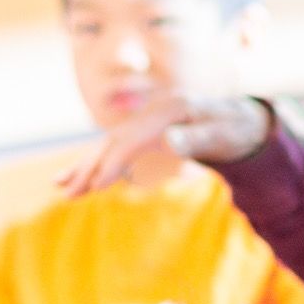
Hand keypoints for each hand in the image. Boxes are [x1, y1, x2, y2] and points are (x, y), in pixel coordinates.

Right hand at [59, 97, 271, 194]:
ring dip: (86, 165)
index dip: (112, 164)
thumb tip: (169, 141)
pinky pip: (117, 145)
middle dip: (89, 168)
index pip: (131, 140)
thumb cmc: (236, 129)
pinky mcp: (146, 128)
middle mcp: (153, 110)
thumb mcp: (223, 134)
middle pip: (114, 140)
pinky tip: (82, 176)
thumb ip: (196, 138)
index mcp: (170, 110)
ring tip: (61, 186)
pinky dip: (98, 160)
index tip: (94, 187)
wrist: (242, 117)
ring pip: (110, 143)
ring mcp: (147, 117)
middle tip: (66, 194)